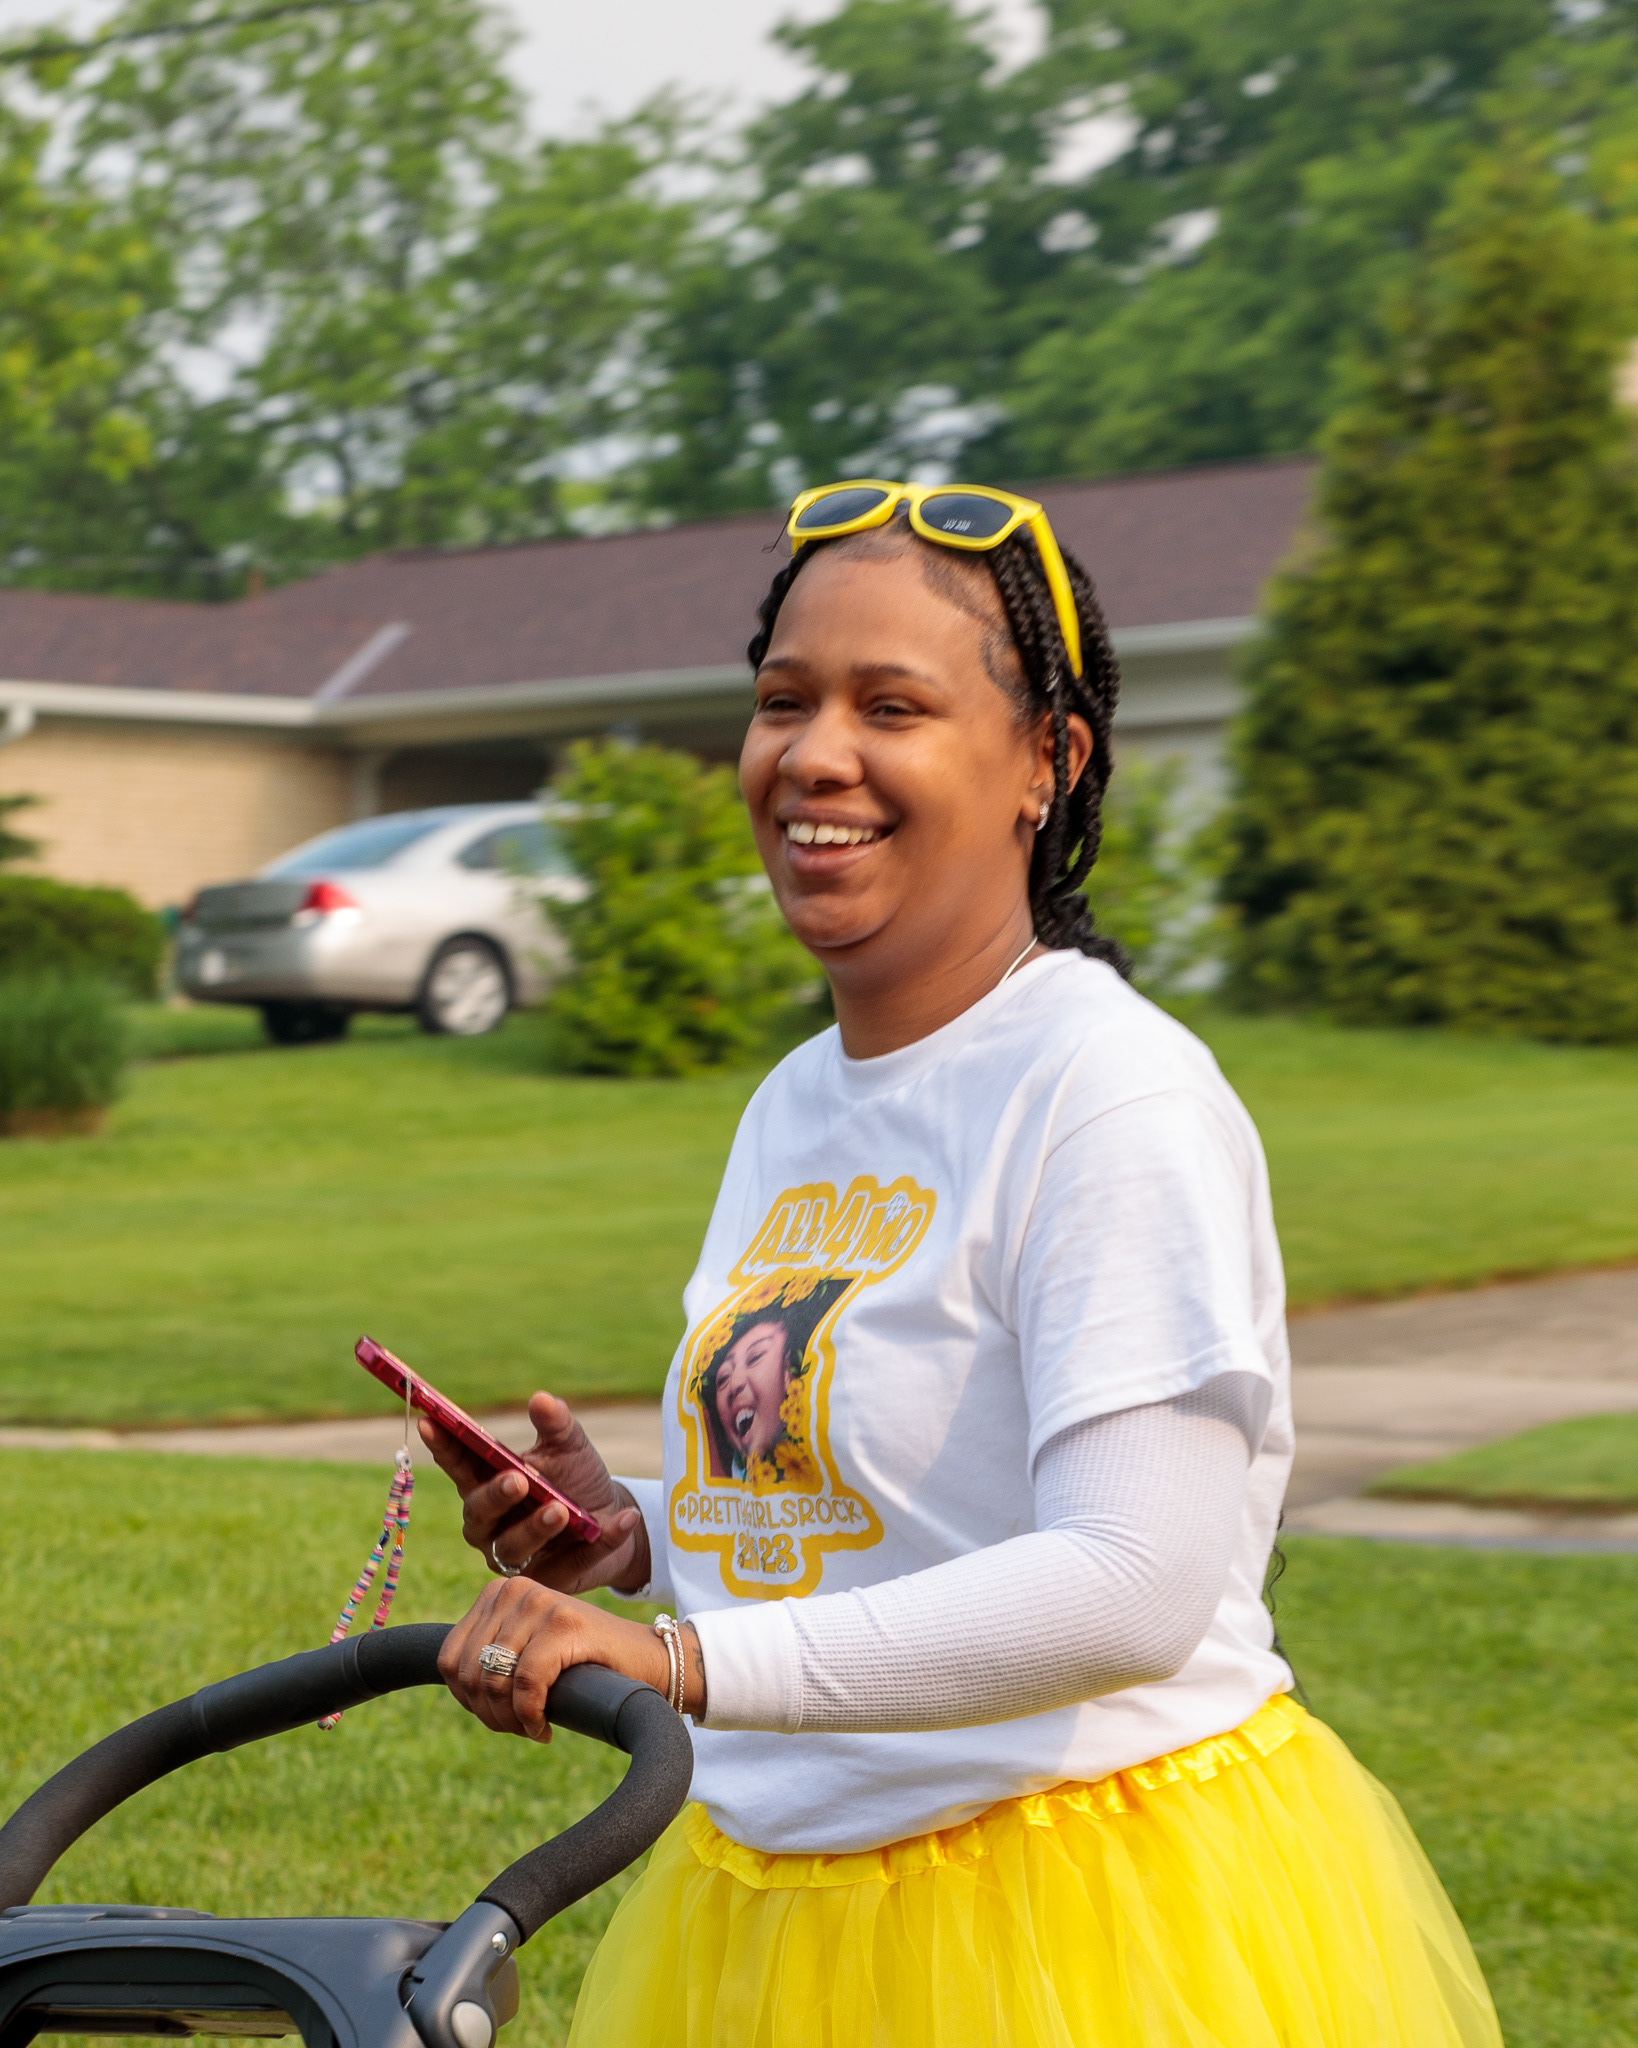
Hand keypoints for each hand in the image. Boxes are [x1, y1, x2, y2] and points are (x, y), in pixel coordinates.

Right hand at [419, 1390, 651, 1595]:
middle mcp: (493, 1526)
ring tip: (563, 1510)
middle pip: (479, 1516)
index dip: (443, 1446)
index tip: (432, 1422)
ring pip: (515, 1548)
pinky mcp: (551, 1581)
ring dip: (537, 1528)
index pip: (459, 1465)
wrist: (616, 1516)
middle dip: (496, 1498)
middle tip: (519, 1481)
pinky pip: (572, 1566)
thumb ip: (556, 1424)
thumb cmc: (577, 1478)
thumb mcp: (570, 1446)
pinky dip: (600, 1542)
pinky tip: (624, 1518)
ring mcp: (518, 1557)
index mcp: (488, 1485)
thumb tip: (542, 1399)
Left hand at [438, 1577, 704, 1738]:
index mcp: (498, 1591)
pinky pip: (525, 1685)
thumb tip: (452, 1683)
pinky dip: (529, 1717)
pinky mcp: (564, 1623)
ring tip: (531, 1726)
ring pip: (493, 1681)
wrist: (647, 1661)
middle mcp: (514, 1589)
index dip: (466, 1700)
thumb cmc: (583, 1664)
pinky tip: (544, 1728)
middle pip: (466, 1673)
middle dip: (488, 1714)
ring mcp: (540, 1602)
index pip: (448, 1659)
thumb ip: (488, 1655)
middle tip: (519, 1727)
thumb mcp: (526, 1649)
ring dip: (508, 1720)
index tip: (498, 1715)